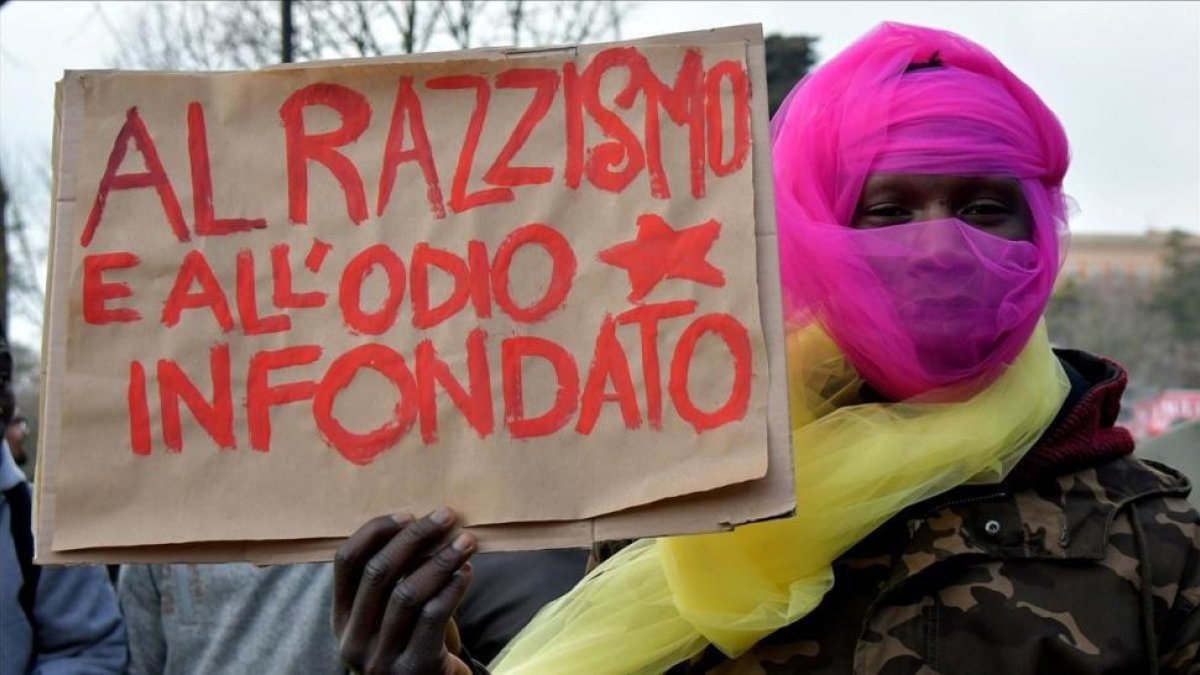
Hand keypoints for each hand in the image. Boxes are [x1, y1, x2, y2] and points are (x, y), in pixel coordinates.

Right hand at [334, 507, 476, 674]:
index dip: (376, 531)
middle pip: (378, 572)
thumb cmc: (413, 642)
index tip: (408, 514)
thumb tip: (425, 524)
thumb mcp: (391, 614)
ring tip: (466, 542)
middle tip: (446, 516)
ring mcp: (380, 658)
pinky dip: (452, 589)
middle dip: (415, 536)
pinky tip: (466, 572)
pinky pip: (432, 617)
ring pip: (407, 593)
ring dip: (441, 560)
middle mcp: (353, 639)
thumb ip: (396, 577)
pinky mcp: (413, 669)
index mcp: (342, 618)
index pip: (346, 561)